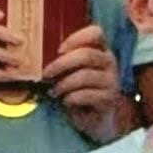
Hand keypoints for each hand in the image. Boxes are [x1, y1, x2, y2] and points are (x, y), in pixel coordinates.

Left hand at [43, 23, 124, 143]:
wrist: (96, 119)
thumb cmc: (80, 91)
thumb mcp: (74, 72)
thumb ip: (66, 60)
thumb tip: (41, 56)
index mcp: (101, 50)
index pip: (96, 33)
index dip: (77, 38)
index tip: (59, 49)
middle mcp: (109, 62)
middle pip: (87, 55)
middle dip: (62, 64)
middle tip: (46, 74)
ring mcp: (111, 80)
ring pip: (85, 75)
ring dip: (64, 84)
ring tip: (54, 91)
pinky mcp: (109, 99)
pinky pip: (86, 95)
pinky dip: (71, 98)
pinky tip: (66, 101)